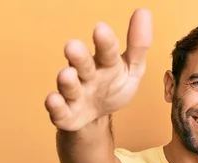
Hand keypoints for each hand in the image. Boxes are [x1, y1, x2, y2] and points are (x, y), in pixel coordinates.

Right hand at [44, 8, 152, 131]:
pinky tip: (53, 99)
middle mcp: (86, 74)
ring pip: (68, 85)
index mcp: (105, 62)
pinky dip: (55, 106)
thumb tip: (144, 12)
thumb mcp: (132, 69)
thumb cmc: (113, 86)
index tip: (101, 28)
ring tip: (67, 75)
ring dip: (67, 81)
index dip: (104, 41)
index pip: (107, 50)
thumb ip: (138, 45)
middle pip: (82, 63)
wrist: (97, 115)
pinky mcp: (65, 114)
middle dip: (78, 56)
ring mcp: (74, 94)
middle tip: (73, 46)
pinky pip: (58, 110)